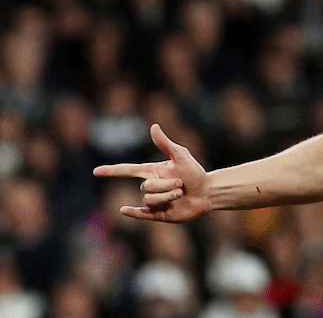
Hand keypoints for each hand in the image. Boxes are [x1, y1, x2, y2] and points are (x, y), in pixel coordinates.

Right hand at [92, 124, 212, 221]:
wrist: (208, 192)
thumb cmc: (195, 172)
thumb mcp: (181, 156)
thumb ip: (165, 143)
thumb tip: (153, 126)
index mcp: (152, 172)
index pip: (128, 170)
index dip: (112, 171)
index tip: (95, 171)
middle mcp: (150, 186)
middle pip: (146, 187)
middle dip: (165, 185)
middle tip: (181, 184)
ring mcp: (153, 201)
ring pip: (149, 200)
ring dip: (167, 196)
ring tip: (181, 194)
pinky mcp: (158, 214)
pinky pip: (142, 214)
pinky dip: (133, 213)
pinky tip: (123, 210)